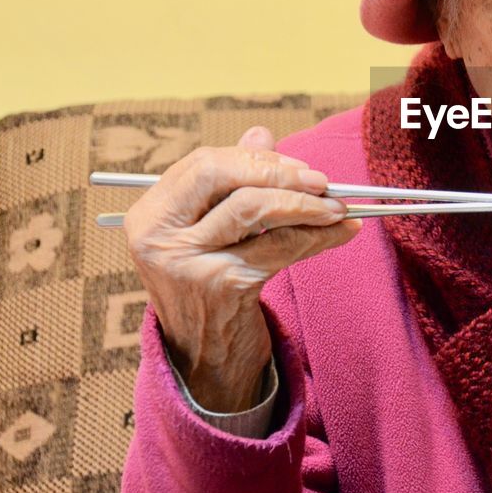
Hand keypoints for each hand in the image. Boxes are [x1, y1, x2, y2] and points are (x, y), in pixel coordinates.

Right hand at [123, 125, 360, 411]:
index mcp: (149, 214)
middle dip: (279, 172)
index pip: (203, 165)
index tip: (298, 166)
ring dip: (306, 205)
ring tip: (340, 208)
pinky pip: (278, 249)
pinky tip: (342, 233)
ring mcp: (185, 263)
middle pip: (223, 178)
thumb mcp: (209, 233)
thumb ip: (231, 182)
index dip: (256, 159)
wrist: (204, 358)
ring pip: (255, 211)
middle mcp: (157, 237)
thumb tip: (261, 134)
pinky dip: (317, 238)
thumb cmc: (210, 283)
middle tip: (322, 181)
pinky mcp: (220, 287)